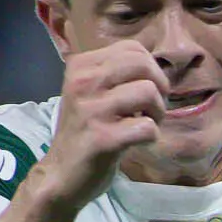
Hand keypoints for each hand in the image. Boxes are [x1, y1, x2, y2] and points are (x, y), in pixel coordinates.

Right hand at [29, 42, 167, 203]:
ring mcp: (91, 109)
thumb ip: (117, 74)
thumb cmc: (85, 131)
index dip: (151, 71)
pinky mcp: (102, 137)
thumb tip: (155, 66)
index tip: (143, 92)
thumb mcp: (93, 93)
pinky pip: (147, 127)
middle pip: (143, 65)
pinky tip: (137, 142)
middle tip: (151, 109)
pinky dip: (151, 137)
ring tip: (143, 125)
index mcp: (81, 66)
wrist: (62, 173)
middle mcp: (83, 81)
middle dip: (159, 88)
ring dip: (157, 113)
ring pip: (148, 92)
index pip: (133, 49)